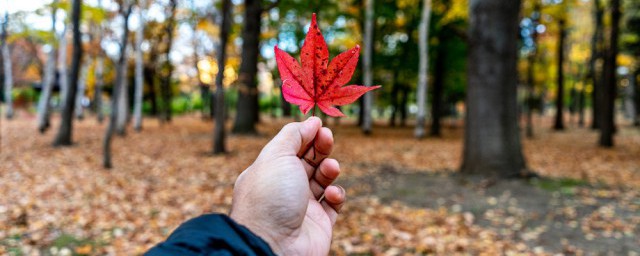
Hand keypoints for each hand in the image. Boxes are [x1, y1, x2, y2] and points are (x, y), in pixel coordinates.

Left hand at [230, 117, 345, 254]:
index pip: (289, 148)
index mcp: (268, 172)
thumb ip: (293, 135)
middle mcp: (284, 189)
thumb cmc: (270, 197)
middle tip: (328, 137)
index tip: (319, 124)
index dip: (305, 135)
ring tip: (331, 167)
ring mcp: (302, 207)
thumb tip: (311, 121)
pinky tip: (331, 194)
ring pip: (323, 180)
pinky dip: (337, 194)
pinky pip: (334, 204)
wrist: (274, 244)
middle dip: (320, 147)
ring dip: (329, 169)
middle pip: (308, 161)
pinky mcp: (320, 224)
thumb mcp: (276, 155)